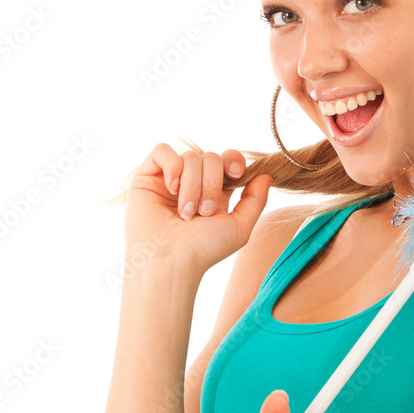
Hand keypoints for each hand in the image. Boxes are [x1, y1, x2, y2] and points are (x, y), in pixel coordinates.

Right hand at [122, 142, 271, 276]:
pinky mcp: (147, 176)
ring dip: (193, 185)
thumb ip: (255, 200)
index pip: (227, 159)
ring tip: (186, 213)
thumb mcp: (239, 226)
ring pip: (190, 156)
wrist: (171, 260)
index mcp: (214, 191)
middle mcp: (193, 182)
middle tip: (205, 212)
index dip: (234, 160)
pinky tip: (172, 189)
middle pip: (211, 157)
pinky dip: (172, 167)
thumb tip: (266, 175)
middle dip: (212, 183)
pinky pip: (162, 151)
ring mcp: (170, 178)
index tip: (237, 174)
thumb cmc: (204, 249)